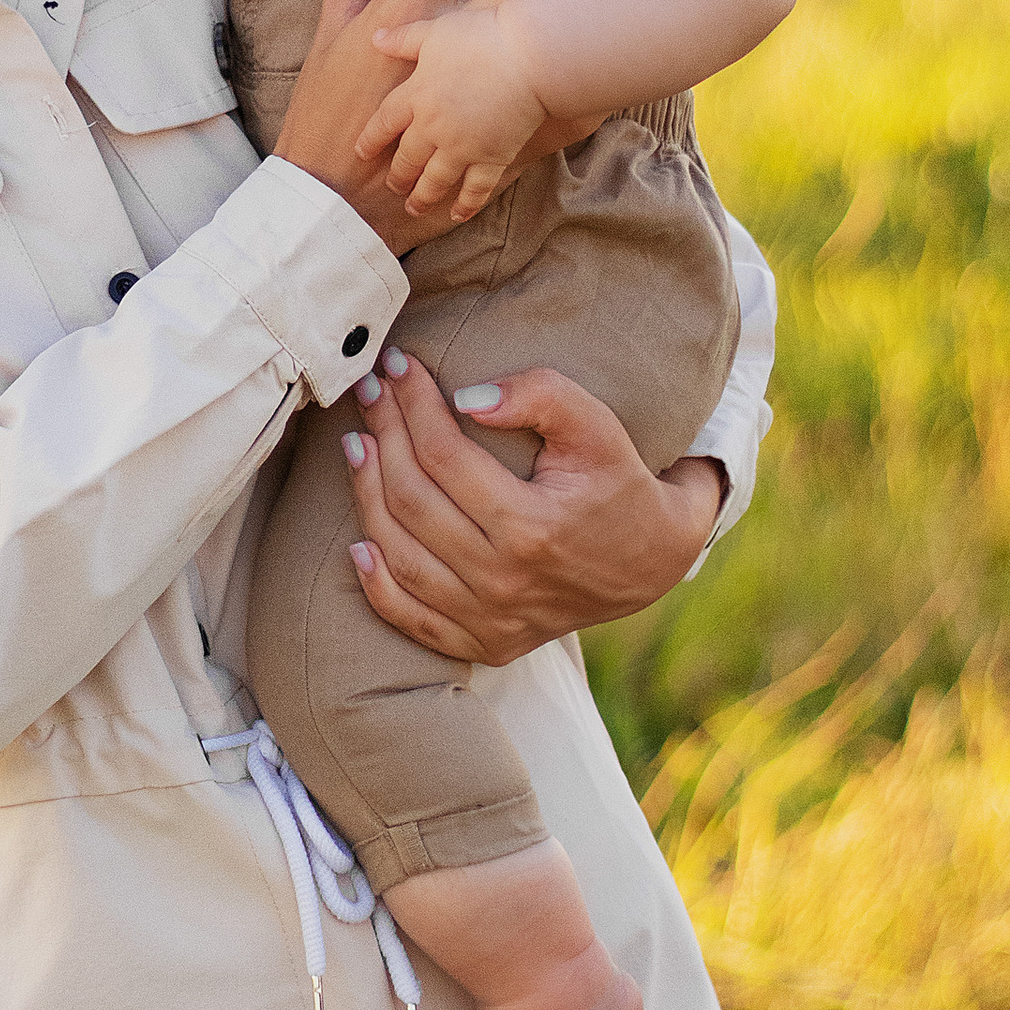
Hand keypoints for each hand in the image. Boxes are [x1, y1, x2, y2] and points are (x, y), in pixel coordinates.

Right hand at [276, 0, 581, 255]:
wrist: (340, 197)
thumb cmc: (329, 105)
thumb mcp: (333, 24)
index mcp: (414, 9)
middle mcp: (459, 41)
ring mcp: (490, 84)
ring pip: (560, 23)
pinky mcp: (511, 123)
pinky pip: (573, 92)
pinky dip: (592, 67)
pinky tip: (599, 50)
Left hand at [338, 351, 723, 663]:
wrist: (652, 562)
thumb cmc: (618, 482)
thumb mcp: (596, 427)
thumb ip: (542, 396)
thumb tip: (466, 397)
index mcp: (533, 527)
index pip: (444, 456)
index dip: (413, 404)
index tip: (398, 365)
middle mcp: (506, 581)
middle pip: (413, 502)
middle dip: (384, 436)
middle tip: (371, 393)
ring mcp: (493, 620)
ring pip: (401, 558)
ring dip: (367, 498)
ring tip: (357, 446)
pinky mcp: (486, 643)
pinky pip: (413, 621)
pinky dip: (377, 586)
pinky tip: (358, 545)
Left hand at [354, 0, 547, 222]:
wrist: (530, 57)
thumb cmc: (483, 37)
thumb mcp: (435, 32)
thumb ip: (405, 38)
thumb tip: (376, 37)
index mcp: (415, 94)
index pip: (384, 123)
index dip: (371, 140)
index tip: (361, 153)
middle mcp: (432, 126)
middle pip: (407, 158)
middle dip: (398, 175)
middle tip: (393, 186)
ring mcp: (462, 147)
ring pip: (434, 180)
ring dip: (422, 197)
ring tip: (414, 208)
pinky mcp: (492, 158)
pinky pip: (474, 189)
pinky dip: (464, 204)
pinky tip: (457, 215)